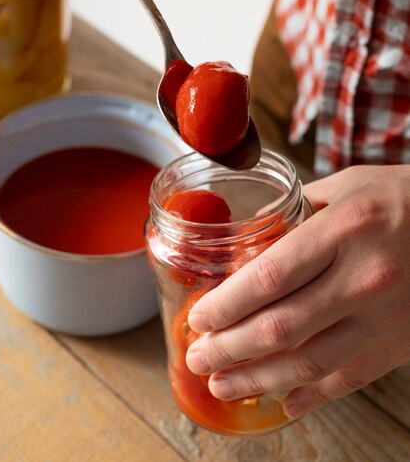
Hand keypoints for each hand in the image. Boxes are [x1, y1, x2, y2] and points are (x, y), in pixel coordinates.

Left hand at [185, 165, 409, 417]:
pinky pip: (351, 379)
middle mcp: (363, 278)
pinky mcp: (400, 343)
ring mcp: (384, 318)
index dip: (226, 305)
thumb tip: (255, 230)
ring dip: (257, 379)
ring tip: (222, 384)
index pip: (270, 278)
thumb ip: (297, 209)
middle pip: (280, 327)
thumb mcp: (347, 185)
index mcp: (345, 231)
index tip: (199, 318)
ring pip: (310, 363)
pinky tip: (284, 402)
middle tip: (197, 357)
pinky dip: (313, 396)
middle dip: (228, 349)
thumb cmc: (402, 196)